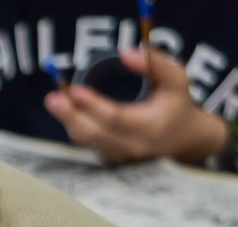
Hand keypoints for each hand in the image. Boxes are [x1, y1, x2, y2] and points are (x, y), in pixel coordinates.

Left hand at [45, 47, 230, 165]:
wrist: (184, 141)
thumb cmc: (177, 105)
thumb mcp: (176, 79)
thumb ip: (155, 63)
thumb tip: (126, 53)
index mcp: (150, 127)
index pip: (116, 118)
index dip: (93, 105)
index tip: (75, 90)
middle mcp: (133, 147)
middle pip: (94, 135)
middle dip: (70, 116)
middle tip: (53, 99)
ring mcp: (120, 158)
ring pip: (87, 142)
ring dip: (69, 121)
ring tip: (55, 101)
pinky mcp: (111, 161)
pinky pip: (88, 145)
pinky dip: (76, 128)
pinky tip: (67, 111)